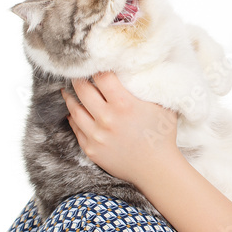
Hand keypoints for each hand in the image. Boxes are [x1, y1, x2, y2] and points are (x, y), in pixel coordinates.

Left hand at [61, 73, 179, 186]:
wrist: (156, 169)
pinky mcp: (91, 149)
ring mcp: (96, 135)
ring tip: (68, 90)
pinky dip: (74, 117)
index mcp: (124, 104)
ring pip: (74, 109)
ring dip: (70, 97)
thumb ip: (149, 87)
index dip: (97, 66)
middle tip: (76, 72)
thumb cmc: (162, 135)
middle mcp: (107, 119)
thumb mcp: (162, 106)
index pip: (101, 76)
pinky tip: (75, 112)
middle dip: (78, 78)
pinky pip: (75, 128)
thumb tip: (141, 68)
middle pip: (82, 89)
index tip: (95, 63)